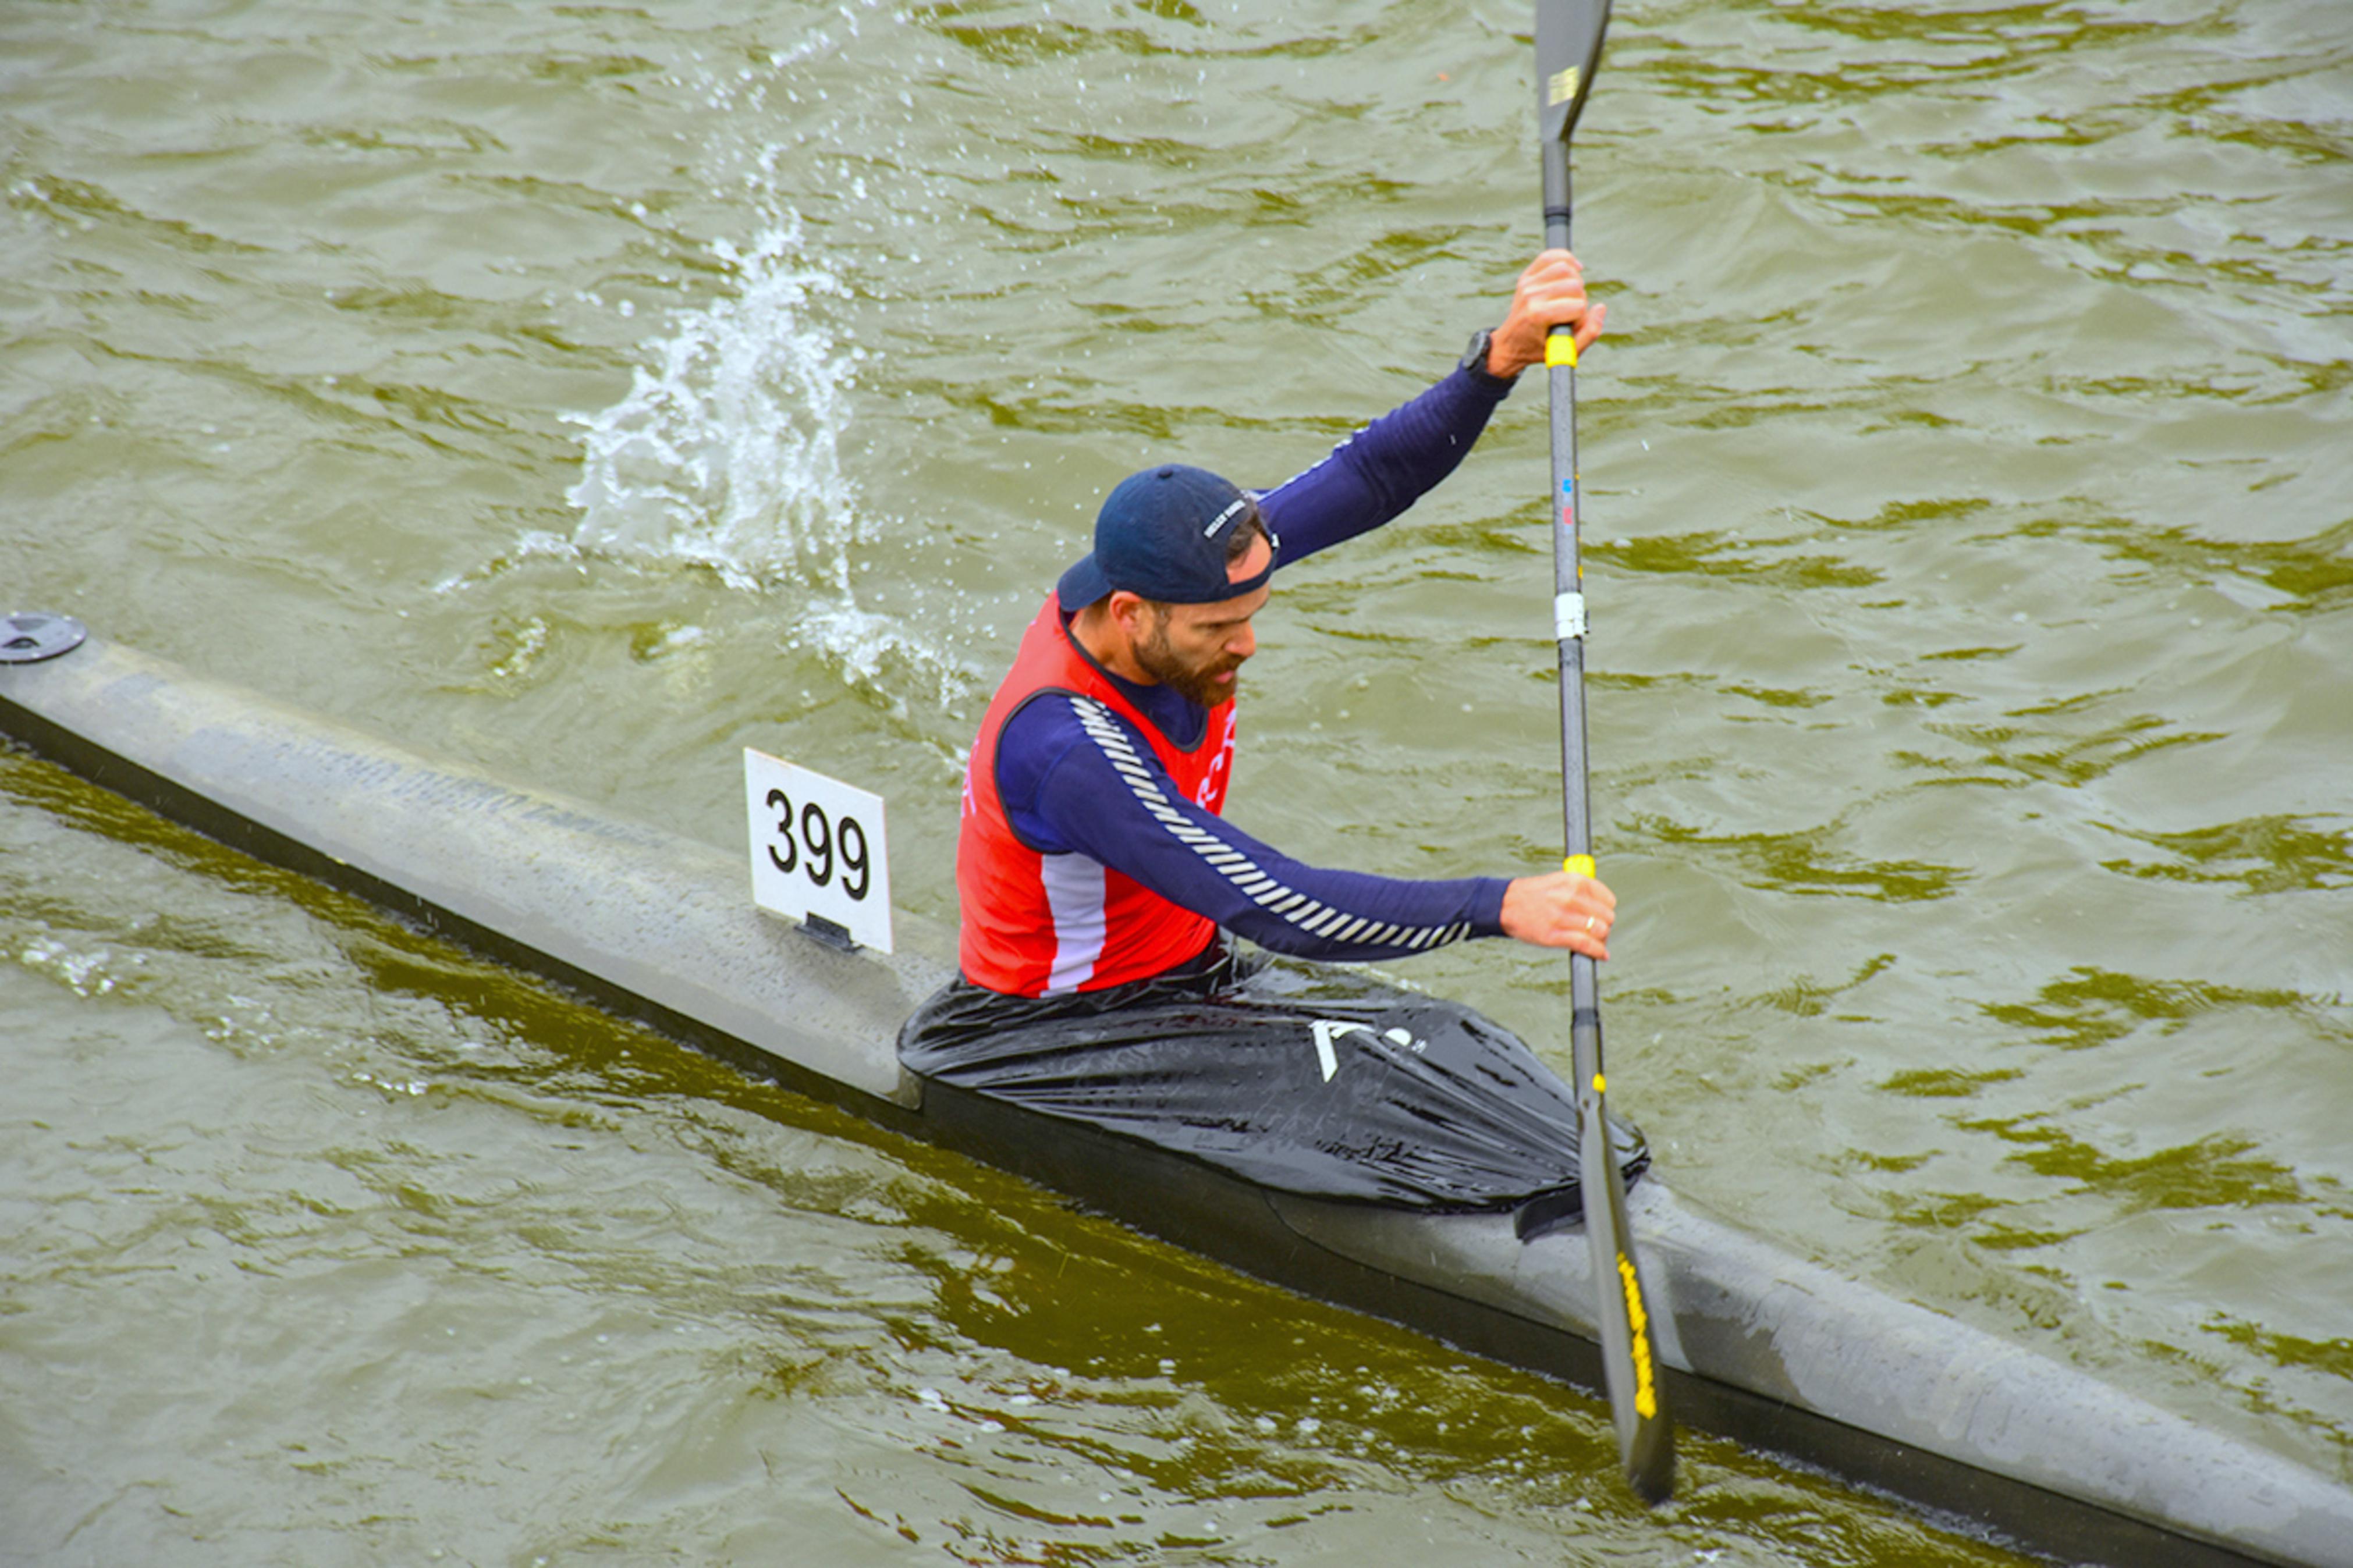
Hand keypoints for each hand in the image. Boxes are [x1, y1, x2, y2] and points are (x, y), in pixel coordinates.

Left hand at [1486, 249, 1606, 379]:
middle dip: (1580, 298)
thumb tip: (1601, 307)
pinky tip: (1574, 268)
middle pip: (1574, 285)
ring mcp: (1527, 284)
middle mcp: (1531, 296)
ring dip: (1575, 280)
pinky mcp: (1526, 276)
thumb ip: (1590, 333)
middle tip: (1571, 309)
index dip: (1580, 316)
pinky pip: (1550, 256)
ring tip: (1571, 293)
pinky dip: (1566, 259)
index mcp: (1539, 315)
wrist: (1511, 344)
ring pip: (1565, 268)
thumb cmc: (1541, 348)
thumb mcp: (1567, 352)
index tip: (1570, 324)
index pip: (1578, 305)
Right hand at [1500, 868, 1616, 958]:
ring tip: (1594, 941)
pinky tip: (1601, 954)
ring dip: (1601, 939)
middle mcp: (1570, 897)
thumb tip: (1606, 903)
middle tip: (1596, 930)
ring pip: (1599, 931)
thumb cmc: (1534, 894)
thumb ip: (1582, 888)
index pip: (1608, 900)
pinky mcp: (1555, 935)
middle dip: (1604, 926)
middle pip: (1606, 917)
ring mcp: (1563, 917)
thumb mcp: (1559, 880)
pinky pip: (1586, 945)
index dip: (1607, 910)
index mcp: (1574, 881)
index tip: (1602, 915)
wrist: (1506, 905)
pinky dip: (1598, 952)